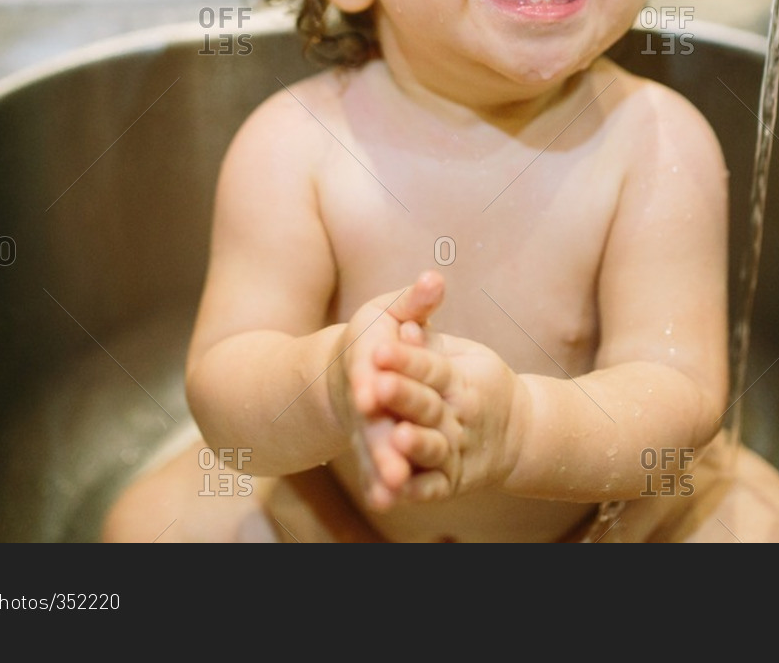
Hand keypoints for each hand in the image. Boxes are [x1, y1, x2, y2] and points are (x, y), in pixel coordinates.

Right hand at [327, 271, 445, 508]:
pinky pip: (375, 470)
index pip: (365, 372)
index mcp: (364, 360)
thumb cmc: (375, 335)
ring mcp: (365, 427)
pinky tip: (389, 501)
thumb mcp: (390, 312)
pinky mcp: (372, 447)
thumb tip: (436, 278)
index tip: (373, 392)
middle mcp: (361, 398)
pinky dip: (380, 485)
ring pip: (373, 450)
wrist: (342, 371)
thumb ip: (415, 301)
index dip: (369, 381)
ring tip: (393, 487)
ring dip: (381, 468)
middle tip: (392, 459)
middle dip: (380, 439)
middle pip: (370, 420)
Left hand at [367, 306, 526, 507]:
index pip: (431, 366)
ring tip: (396, 437)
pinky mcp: (453, 482)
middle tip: (377, 387)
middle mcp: (461, 415)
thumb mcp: (460, 352)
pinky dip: (416, 491)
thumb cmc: (477, 384)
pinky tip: (394, 492)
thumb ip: (429, 334)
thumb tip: (418, 301)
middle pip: (429, 405)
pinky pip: (433, 488)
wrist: (519, 433)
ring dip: (416, 444)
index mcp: (461, 379)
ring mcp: (458, 450)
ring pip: (434, 448)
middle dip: (404, 396)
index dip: (406, 359)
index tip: (379, 348)